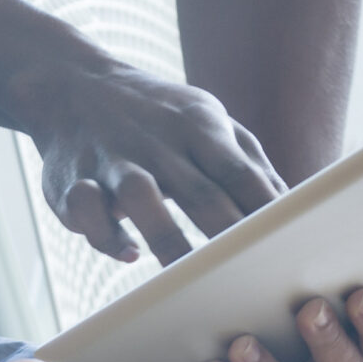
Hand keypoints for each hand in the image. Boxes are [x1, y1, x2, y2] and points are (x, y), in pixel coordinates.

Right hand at [26, 66, 286, 265]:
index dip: (265, 213)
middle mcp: (158, 142)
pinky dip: (105, 235)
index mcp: (199, 126)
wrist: (69, 82)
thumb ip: (248, 162)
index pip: (241, 175)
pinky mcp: (72, 180)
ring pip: (142, 197)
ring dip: (166, 237)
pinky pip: (86, 210)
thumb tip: (294, 204)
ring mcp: (114, 160)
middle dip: (228, 236)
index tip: (287, 249)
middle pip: (201, 193)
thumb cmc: (155, 113)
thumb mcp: (205, 120)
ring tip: (188, 278)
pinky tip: (129, 252)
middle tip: (252, 279)